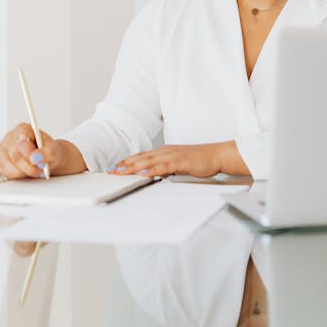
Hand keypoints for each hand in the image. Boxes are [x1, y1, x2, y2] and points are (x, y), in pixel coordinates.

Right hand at [0, 122, 62, 178]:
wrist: (45, 158)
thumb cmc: (48, 151)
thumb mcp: (54, 150)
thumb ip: (48, 152)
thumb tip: (36, 157)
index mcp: (23, 129)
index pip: (21, 140)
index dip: (28, 152)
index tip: (37, 160)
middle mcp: (10, 137)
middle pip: (14, 154)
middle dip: (28, 166)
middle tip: (39, 170)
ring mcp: (3, 149)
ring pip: (6, 164)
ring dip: (22, 172)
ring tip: (34, 171)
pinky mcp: (0, 162)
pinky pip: (3, 171)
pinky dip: (15, 175)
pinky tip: (25, 172)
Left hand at [108, 143, 222, 177]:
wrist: (216, 155)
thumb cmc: (200, 161)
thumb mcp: (179, 166)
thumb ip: (167, 169)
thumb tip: (156, 176)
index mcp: (165, 152)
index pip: (142, 156)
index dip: (128, 161)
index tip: (115, 167)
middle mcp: (166, 151)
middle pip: (141, 157)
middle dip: (125, 164)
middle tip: (111, 171)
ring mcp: (173, 154)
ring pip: (149, 160)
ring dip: (133, 166)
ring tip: (120, 172)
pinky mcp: (181, 160)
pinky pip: (163, 165)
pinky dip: (152, 169)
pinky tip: (143, 173)